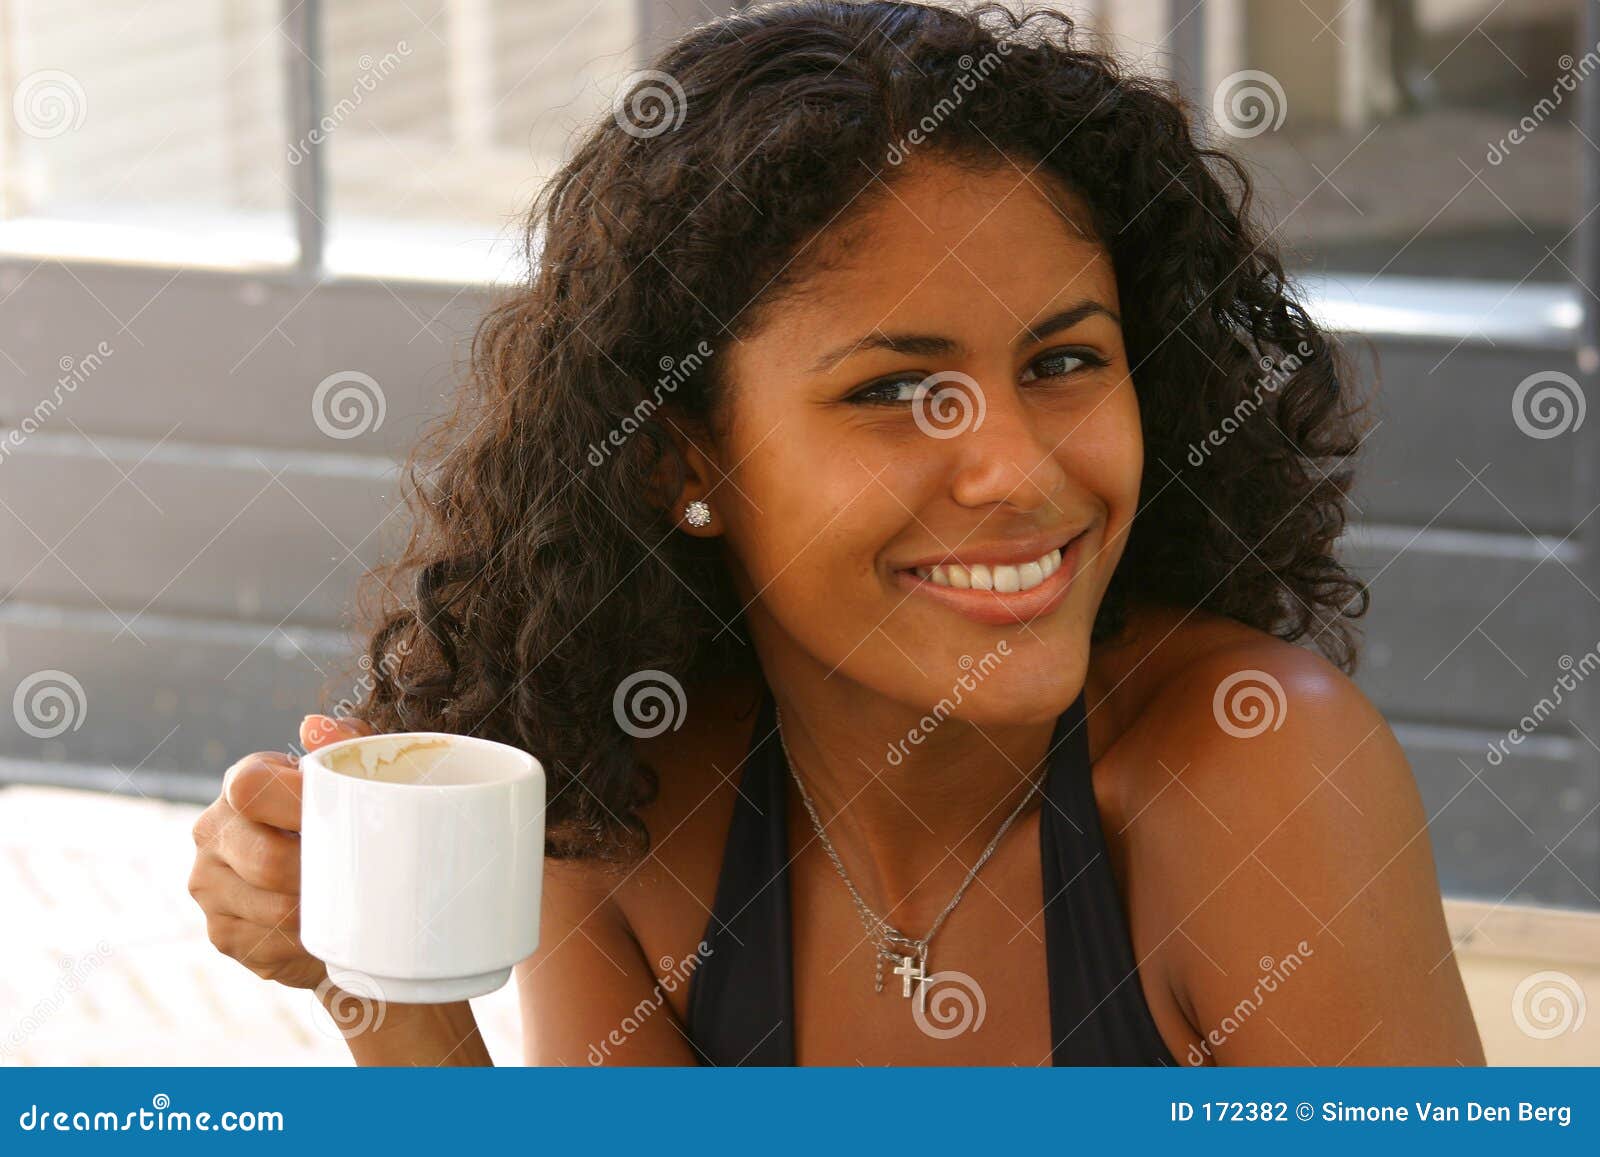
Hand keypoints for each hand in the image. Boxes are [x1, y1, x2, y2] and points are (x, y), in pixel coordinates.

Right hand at [188, 714, 376, 990]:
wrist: (332, 890)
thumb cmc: (344, 820)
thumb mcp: (352, 776)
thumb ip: (343, 744)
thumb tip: (313, 727)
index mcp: (241, 783)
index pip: (251, 789)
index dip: (300, 807)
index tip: (347, 819)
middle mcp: (212, 831)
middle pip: (267, 860)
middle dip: (321, 871)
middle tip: (359, 872)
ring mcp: (208, 886)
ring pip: (273, 909)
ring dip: (320, 912)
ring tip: (350, 900)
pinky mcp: (222, 934)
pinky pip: (270, 945)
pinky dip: (309, 941)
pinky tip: (326, 927)